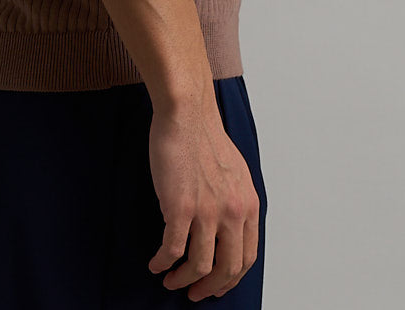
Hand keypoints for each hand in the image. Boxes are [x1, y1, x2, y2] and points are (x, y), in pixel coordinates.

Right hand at [146, 99, 259, 301]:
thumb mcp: (236, 173)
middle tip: (194, 293)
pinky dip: (162, 262)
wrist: (187, 113)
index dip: (231, 278)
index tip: (218, 285)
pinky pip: (172, 249)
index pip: (247, 256)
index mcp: (248, 204)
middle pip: (226, 268)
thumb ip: (235, 202)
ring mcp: (207, 211)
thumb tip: (226, 229)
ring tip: (171, 280)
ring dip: (183, 280)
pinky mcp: (180, 207)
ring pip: (199, 266)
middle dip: (209, 288)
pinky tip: (155, 263)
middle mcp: (232, 212)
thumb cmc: (205, 136)